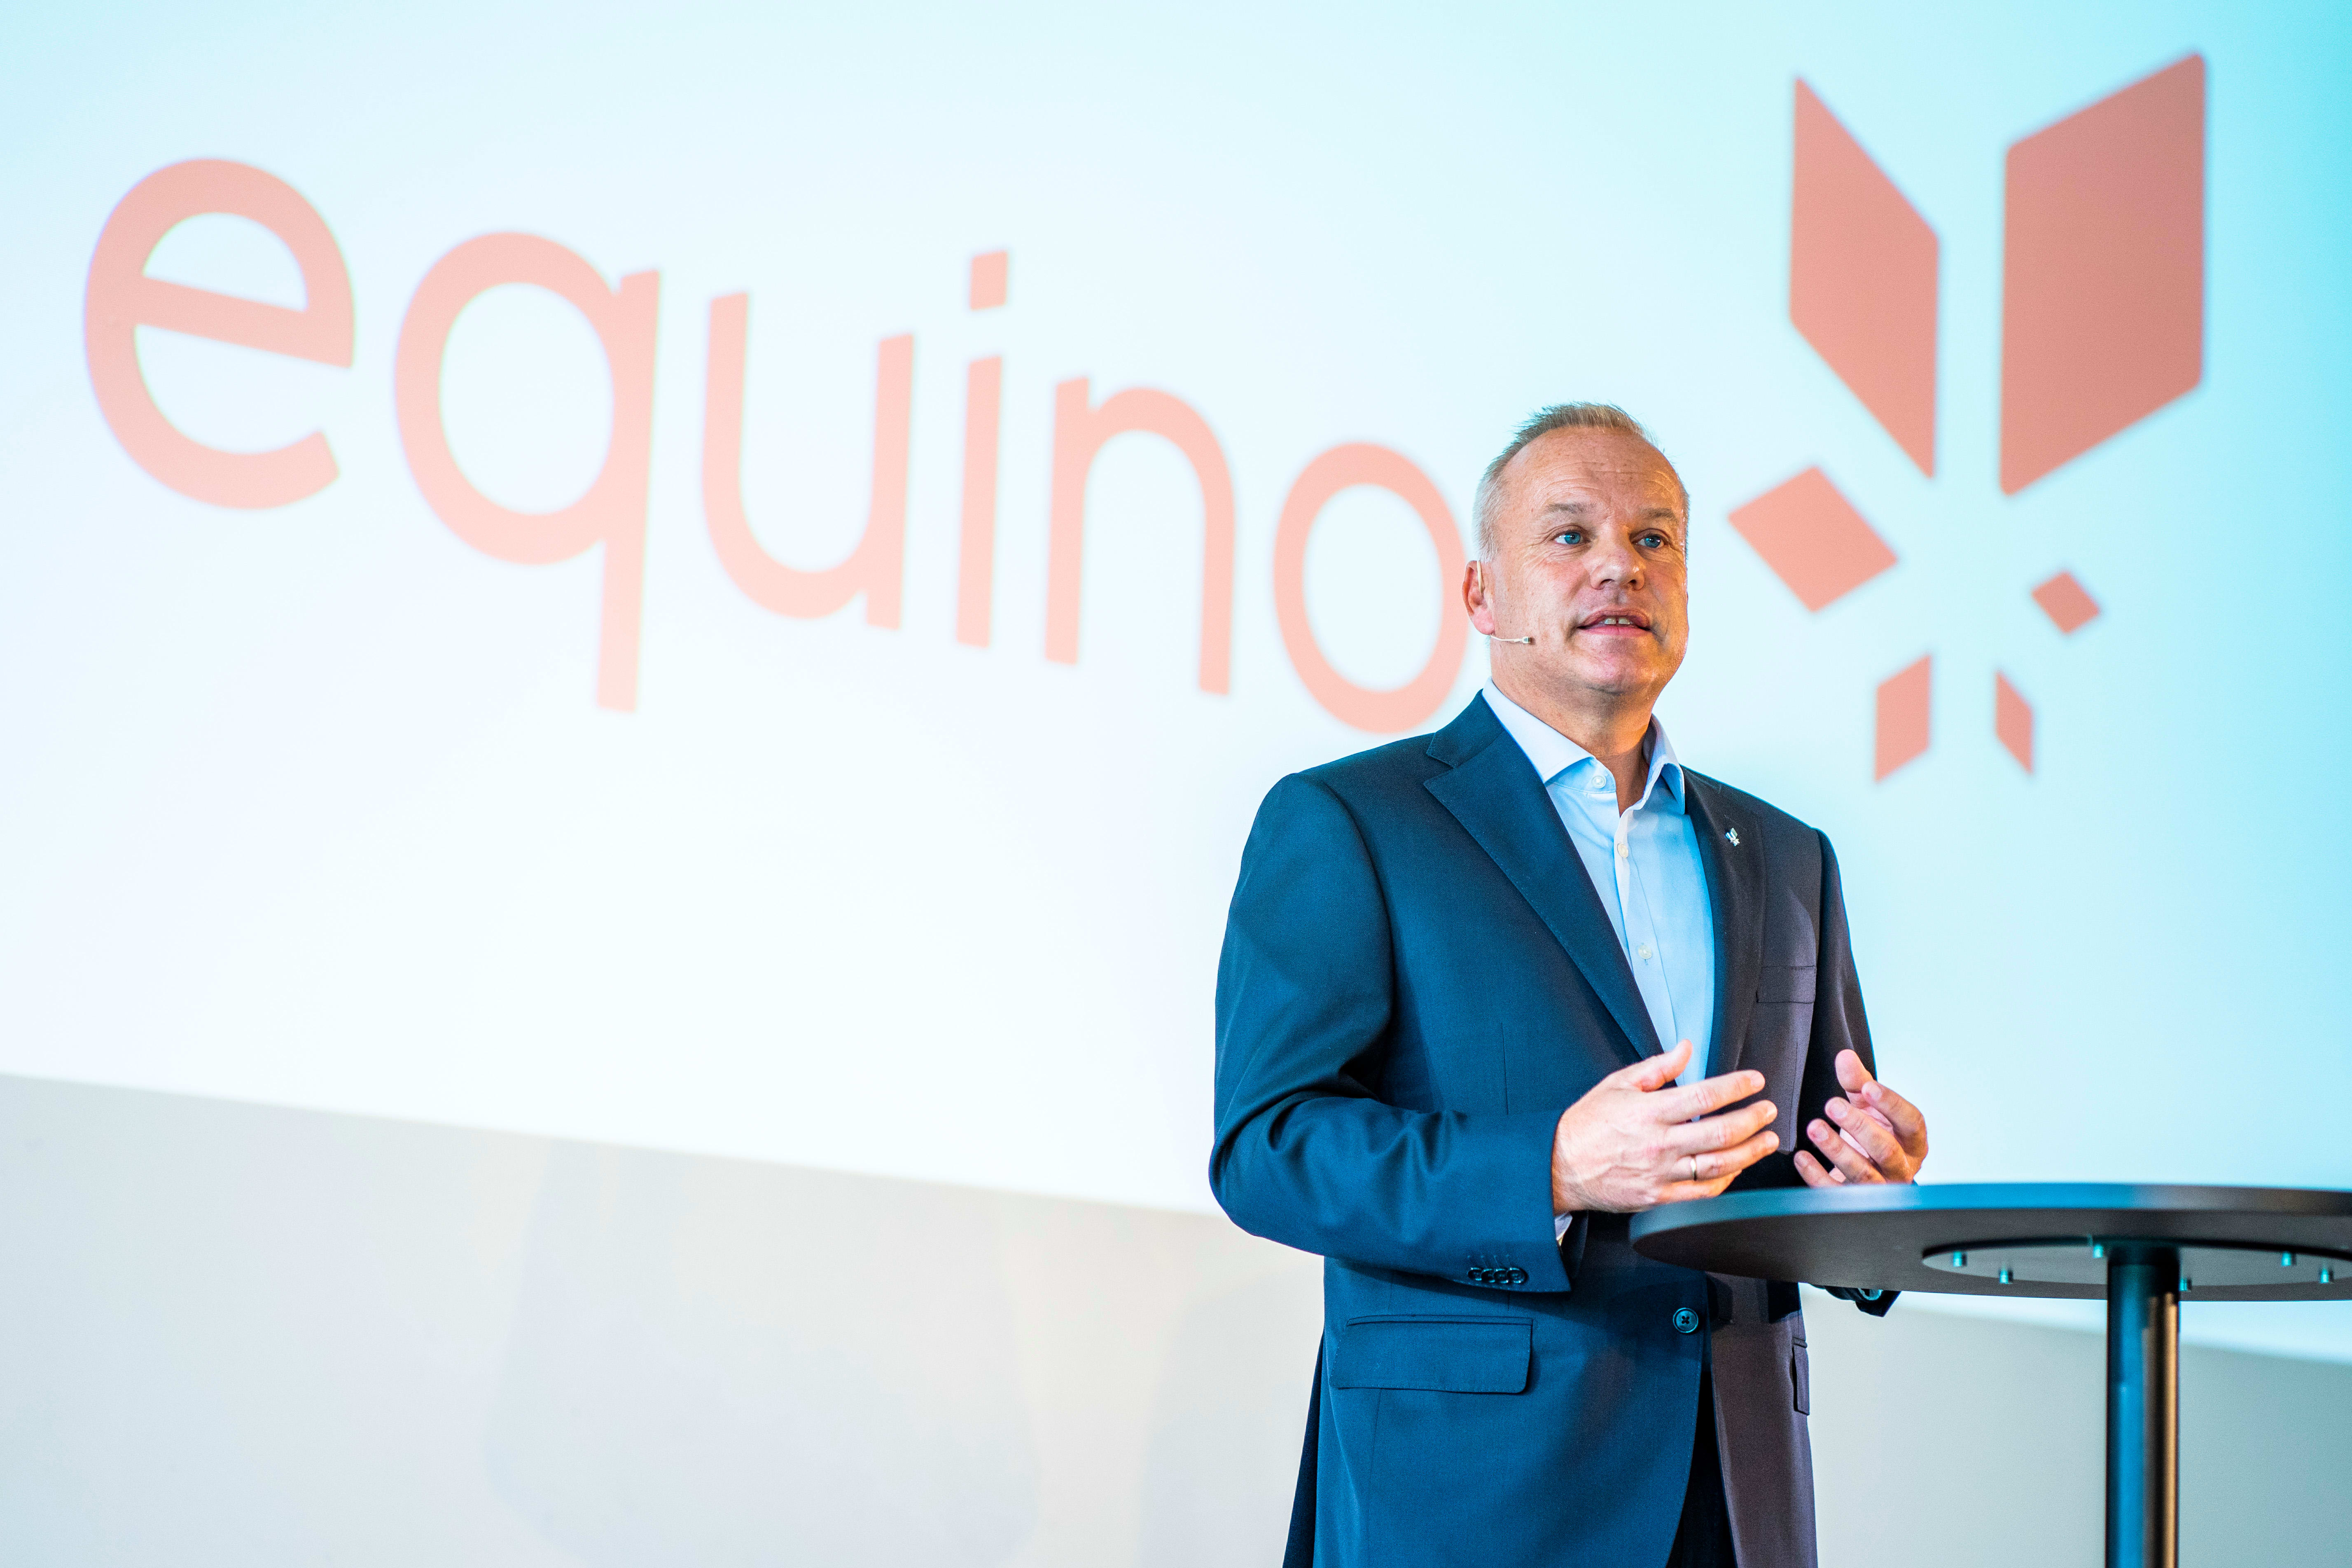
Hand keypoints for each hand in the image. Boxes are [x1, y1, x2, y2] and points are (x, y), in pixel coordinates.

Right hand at [1550, 1041, 1779, 1213]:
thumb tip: (1686, 1049)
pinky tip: (1738, 1169)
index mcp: (1649, 1112)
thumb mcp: (1617, 1084)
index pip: (1704, 1095)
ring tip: (1767, 1139)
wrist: (1558, 1166)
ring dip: (1749, 1151)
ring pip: (1718, 1165)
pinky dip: (1726, 1181)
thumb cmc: (1586, 1124)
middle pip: (1720, 1132)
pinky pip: (1702, 1193)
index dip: (1737, 1086)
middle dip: (1752, 1119)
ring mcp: (1661, 1174)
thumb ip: (1657, 1068)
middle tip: (1769, 1109)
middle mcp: (1660, 1144)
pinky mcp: (1659, 1198)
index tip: (1755, 1080)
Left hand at [1794, 1049, 1928, 1186]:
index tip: (1868, 1087)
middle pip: (1886, 1149)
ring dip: (1836, 1149)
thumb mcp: (1867, 1106)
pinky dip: (1817, 1175)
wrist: (1866, 1169)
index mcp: (1912, 1141)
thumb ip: (1858, 1081)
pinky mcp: (1855, 1202)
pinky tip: (1802, 1157)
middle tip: (1832, 1105)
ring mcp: (1880, 1188)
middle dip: (1858, 1126)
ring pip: (1863, 1173)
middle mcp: (1902, 1166)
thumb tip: (1845, 1056)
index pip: (1911, 1121)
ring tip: (1814, 1127)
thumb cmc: (1872, 1133)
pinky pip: (1837, 1192)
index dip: (1892, 1104)